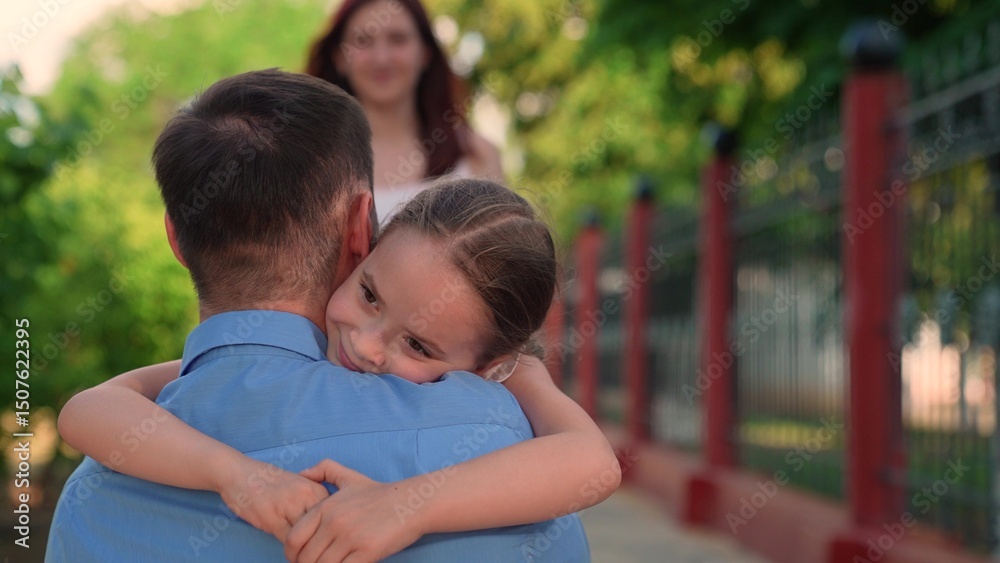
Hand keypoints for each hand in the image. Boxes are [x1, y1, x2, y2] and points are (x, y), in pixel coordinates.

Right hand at [215, 457, 329, 541]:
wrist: (240, 474)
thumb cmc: (271, 482)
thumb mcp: (300, 487)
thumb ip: (315, 505)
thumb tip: (328, 530)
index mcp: (318, 489)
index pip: (335, 519)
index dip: (330, 532)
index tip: (327, 541)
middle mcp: (308, 496)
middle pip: (323, 529)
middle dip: (320, 541)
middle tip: (316, 548)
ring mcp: (291, 507)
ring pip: (308, 537)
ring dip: (306, 546)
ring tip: (304, 550)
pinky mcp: (273, 519)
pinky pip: (289, 542)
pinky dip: (292, 548)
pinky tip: (290, 548)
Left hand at [284, 460, 423, 562]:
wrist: (411, 502)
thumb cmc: (380, 493)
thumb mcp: (350, 476)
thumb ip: (324, 470)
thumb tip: (302, 474)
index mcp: (326, 507)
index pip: (294, 538)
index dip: (292, 554)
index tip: (299, 559)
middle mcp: (334, 522)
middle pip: (306, 557)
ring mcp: (350, 537)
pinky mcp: (367, 551)